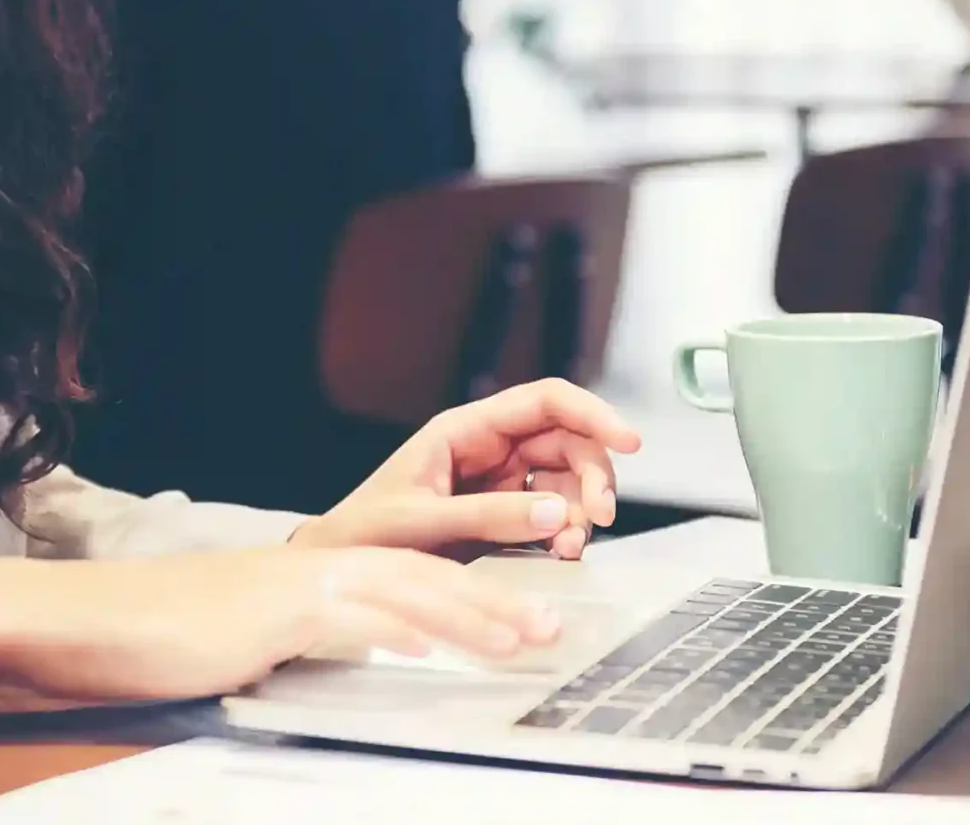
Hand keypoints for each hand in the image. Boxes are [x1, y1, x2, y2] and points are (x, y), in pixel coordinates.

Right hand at [0, 546, 562, 701]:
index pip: (416, 582)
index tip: (526, 623)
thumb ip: (320, 639)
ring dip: (469, 614)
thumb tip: (377, 651)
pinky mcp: (270, 609)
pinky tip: (426, 643)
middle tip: (551, 628)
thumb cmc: (170, 638)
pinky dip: (391, 626)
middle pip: (428, 579)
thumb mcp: (261, 640)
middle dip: (495, 604)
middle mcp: (318, 567)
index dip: (477, 601)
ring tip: (520, 635)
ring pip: (403, 590)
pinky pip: (344, 613)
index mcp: (320, 576)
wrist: (98, 623)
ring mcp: (296, 584)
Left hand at [293, 378, 641, 561]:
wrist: (341, 568)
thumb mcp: (422, 523)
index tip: (628, 441)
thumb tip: (555, 513)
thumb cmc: (366, 535)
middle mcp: (489, 448)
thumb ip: (487, 517)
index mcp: (465, 429)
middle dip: (592, 474)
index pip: (544, 401)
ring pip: (566, 479)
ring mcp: (499, 481)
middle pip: (567, 441)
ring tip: (572, 547)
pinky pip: (552, 514)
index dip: (592, 413)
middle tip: (599, 517)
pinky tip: (562, 553)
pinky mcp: (503, 515)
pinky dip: (567, 531)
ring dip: (582, 510)